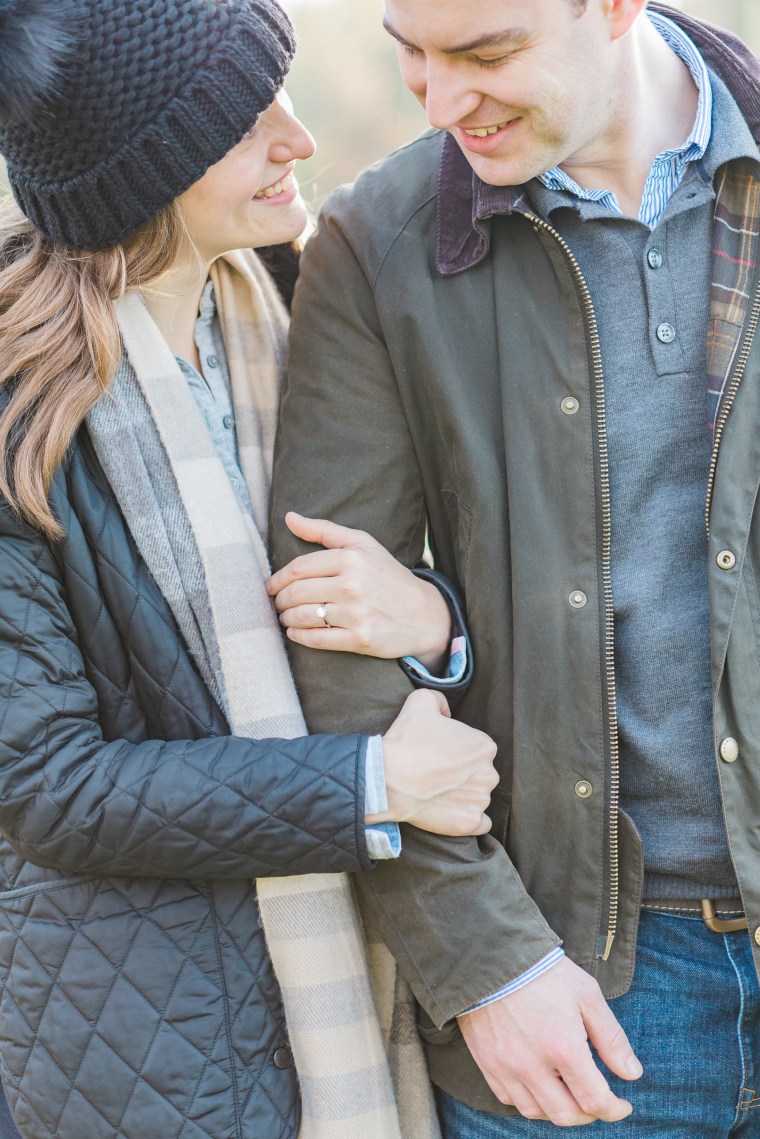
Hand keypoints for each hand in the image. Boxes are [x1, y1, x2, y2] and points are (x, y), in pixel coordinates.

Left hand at [267, 512, 451, 669]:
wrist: (424, 614)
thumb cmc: (389, 576)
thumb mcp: (363, 544)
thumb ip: (324, 530)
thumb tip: (289, 517)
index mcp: (351, 559)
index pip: (299, 568)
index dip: (278, 578)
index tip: (272, 586)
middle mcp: (352, 585)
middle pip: (296, 592)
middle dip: (280, 599)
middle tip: (277, 603)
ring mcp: (355, 614)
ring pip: (302, 616)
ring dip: (286, 618)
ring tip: (285, 617)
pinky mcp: (359, 638)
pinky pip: (316, 639)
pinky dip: (298, 636)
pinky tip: (294, 632)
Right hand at [373, 689, 498, 835]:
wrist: (386, 779)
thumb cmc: (405, 741)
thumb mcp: (420, 701)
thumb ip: (439, 699)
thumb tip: (445, 713)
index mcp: (484, 746)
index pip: (476, 748)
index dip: (457, 750)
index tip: (438, 754)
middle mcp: (489, 774)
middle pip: (480, 773)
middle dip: (463, 773)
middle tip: (436, 773)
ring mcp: (480, 801)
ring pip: (478, 797)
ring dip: (463, 795)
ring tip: (437, 792)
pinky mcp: (469, 823)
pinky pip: (480, 823)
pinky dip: (468, 818)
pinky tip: (451, 811)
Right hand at [458, 957, 642, 1126]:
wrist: (492, 956)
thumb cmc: (544, 971)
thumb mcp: (587, 995)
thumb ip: (611, 1038)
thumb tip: (632, 1073)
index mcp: (563, 1047)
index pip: (594, 1100)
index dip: (614, 1110)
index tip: (622, 1105)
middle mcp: (532, 1065)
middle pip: (566, 1115)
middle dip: (589, 1114)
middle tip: (597, 1100)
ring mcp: (506, 1067)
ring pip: (536, 1112)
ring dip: (559, 1110)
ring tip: (569, 1093)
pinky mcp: (487, 1063)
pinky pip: (510, 1099)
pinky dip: (530, 1100)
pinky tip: (540, 1084)